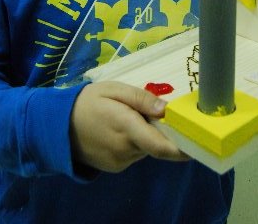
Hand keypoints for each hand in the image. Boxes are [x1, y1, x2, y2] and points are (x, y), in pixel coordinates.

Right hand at [70, 81, 188, 172]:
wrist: (58, 125)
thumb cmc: (89, 101)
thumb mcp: (114, 89)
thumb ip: (141, 98)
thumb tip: (167, 110)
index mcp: (126, 127)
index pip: (161, 145)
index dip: (183, 147)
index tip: (199, 142)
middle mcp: (125, 149)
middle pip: (156, 145)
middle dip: (162, 132)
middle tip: (155, 114)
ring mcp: (119, 162)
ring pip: (146, 150)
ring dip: (146, 137)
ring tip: (130, 118)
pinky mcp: (115, 167)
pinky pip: (134, 155)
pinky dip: (135, 144)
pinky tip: (121, 130)